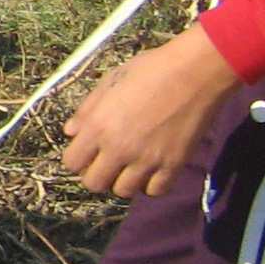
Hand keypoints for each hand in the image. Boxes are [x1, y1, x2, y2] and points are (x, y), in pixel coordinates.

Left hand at [62, 23, 240, 196]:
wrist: (194, 72)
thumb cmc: (149, 71)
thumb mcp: (108, 82)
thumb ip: (86, 110)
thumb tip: (70, 132)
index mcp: (98, 127)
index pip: (72, 163)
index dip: (77, 159)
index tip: (87, 152)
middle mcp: (119, 148)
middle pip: (94, 184)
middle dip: (96, 174)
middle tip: (106, 161)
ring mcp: (148, 159)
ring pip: (123, 191)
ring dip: (122, 181)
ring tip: (129, 165)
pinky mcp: (174, 164)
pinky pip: (155, 191)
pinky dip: (150, 184)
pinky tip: (151, 169)